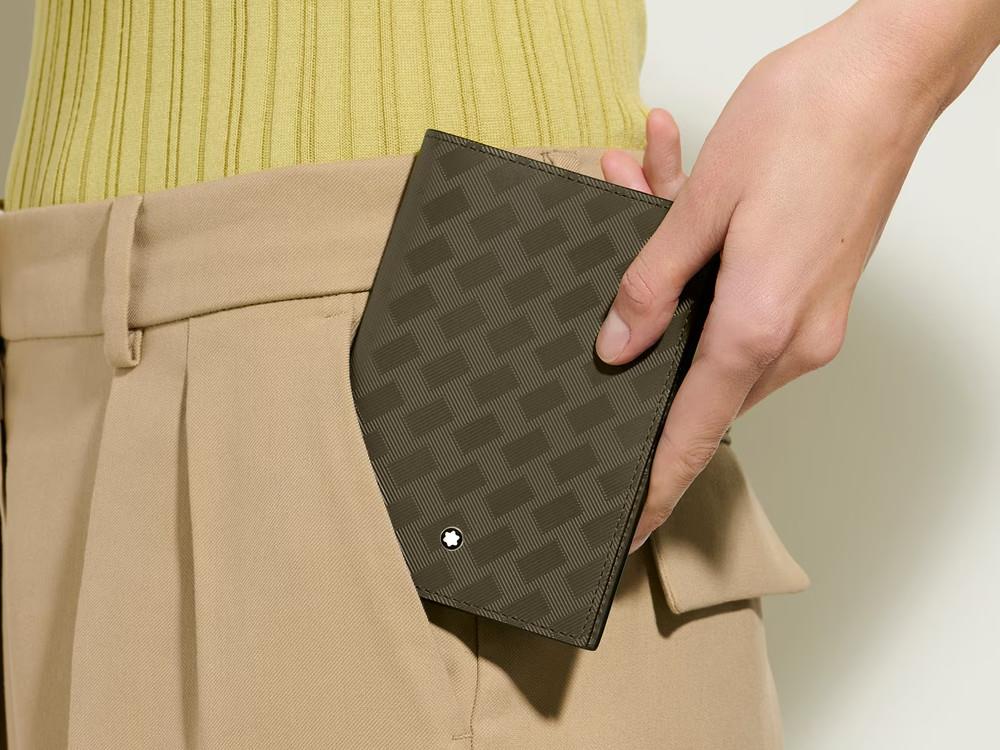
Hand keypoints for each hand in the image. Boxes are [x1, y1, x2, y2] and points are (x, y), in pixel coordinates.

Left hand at [599, 2, 979, 554]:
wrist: (888, 74)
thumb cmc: (806, 123)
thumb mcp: (701, 204)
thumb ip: (651, 286)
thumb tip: (618, 349)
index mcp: (757, 327)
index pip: (691, 432)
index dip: (655, 483)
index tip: (629, 525)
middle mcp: (792, 338)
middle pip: (694, 373)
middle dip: (641, 333)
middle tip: (603, 288)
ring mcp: (810, 316)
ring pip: (713, 323)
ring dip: (669, 275)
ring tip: (635, 183)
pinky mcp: (815, 288)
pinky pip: (742, 295)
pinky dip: (704, 258)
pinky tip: (667, 182)